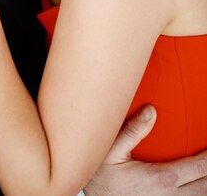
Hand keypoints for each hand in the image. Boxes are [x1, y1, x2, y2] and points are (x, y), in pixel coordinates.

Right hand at [85, 106, 206, 194]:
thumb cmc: (102, 177)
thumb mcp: (113, 150)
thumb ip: (132, 130)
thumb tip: (151, 111)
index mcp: (162, 178)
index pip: (199, 167)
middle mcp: (171, 195)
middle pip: (205, 186)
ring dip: (205, 185)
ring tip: (205, 171)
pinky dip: (195, 194)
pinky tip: (194, 185)